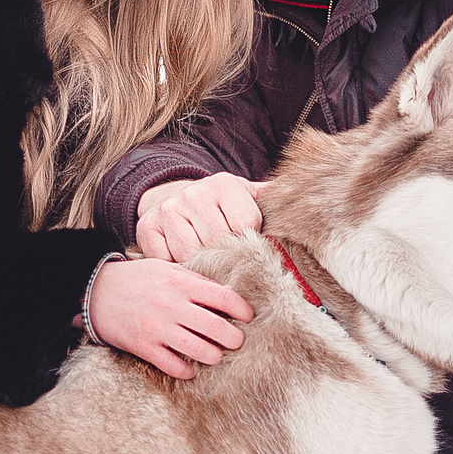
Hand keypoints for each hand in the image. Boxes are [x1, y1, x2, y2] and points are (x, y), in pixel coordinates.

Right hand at [89, 257, 252, 379]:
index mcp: (181, 283)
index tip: (248, 317)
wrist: (96, 291)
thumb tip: (226, 296)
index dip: (243, 310)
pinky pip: (173, 366)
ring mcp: (157, 327)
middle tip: (236, 341)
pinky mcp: (143, 346)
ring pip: (199, 350)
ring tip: (216, 355)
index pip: (225, 298)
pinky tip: (190, 368)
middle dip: (234, 338)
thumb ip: (195, 281)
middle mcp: (172, 305)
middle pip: (217, 328)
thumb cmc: (136, 279)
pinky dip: (187, 371)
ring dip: (214, 356)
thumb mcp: (167, 269)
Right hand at [135, 172, 263, 262]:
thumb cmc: (217, 206)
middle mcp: (193, 193)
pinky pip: (167, 260)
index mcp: (223, 184)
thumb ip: (270, 201)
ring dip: (202, 267)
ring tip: (209, 266)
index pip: (246, 224)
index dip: (249, 240)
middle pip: (218, 242)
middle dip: (227, 258)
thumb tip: (304, 203)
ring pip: (192, 255)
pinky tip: (186, 266)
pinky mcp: (147, 228)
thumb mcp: (244, 196)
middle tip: (230, 264)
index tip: (248, 243)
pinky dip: (177, 269)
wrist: (170, 197)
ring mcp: (168, 211)